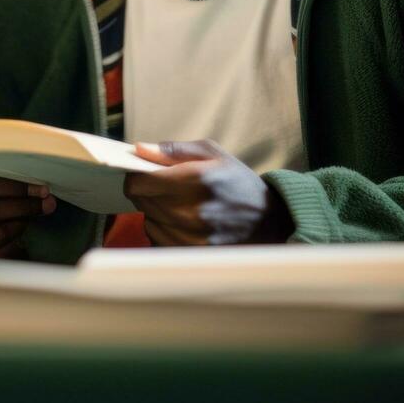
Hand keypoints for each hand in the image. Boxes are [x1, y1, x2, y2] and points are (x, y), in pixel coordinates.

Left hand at [122, 139, 292, 245]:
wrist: (268, 219)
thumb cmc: (237, 181)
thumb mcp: (212, 153)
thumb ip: (174, 150)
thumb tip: (140, 149)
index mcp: (197, 179)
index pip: (140, 182)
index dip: (135, 176)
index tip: (141, 174)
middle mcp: (193, 210)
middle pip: (141, 202)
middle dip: (146, 192)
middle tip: (162, 187)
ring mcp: (193, 235)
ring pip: (147, 221)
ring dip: (154, 212)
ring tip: (176, 205)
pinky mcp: (193, 253)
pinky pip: (158, 239)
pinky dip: (162, 230)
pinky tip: (179, 222)